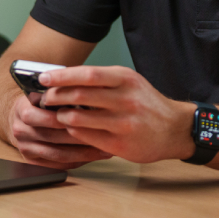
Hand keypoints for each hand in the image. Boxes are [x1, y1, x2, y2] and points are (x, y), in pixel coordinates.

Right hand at [7, 90, 111, 169]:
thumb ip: (61, 92)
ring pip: (58, 153)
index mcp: (23, 109)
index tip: (95, 117)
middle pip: (54, 136)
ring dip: (84, 152)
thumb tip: (91, 91)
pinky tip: (93, 155)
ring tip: (104, 148)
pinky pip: (58, 164)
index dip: (71, 118)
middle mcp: (21, 130)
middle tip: (104, 134)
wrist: (21, 119)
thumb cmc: (39, 103)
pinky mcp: (31, 161)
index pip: (47, 116)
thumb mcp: (44, 92)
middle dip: (81, 136)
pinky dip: (78, 161)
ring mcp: (25, 147)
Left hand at [39, 65, 193, 163]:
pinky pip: (85, 136)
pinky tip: (71, 128)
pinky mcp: (119, 144)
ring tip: (57, 114)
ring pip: (78, 117)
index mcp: (125, 79)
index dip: (61, 76)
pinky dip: (73, 131)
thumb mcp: (129, 82)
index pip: (87, 74)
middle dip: (55, 96)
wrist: (174, 129)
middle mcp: (125, 99)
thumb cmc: (146, 103)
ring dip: (61, 115)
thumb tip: (65, 78)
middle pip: (79, 95)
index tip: (44, 77)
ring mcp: (122, 123)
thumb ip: (102, 80)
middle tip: (44, 98)